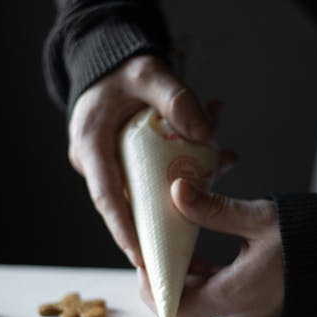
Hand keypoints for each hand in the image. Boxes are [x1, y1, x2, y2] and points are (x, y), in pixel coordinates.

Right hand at [68, 54, 213, 265]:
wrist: (111, 60)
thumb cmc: (121, 66)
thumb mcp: (147, 73)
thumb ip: (175, 98)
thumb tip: (205, 134)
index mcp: (91, 144)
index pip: (107, 196)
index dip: (124, 229)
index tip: (140, 257)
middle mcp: (97, 160)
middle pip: (131, 202)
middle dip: (166, 219)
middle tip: (194, 240)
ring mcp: (113, 164)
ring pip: (151, 187)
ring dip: (188, 182)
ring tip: (225, 161)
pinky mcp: (130, 162)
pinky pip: (158, 174)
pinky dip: (189, 166)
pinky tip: (221, 153)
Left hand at [137, 178, 284, 316]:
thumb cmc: (311, 236)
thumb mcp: (260, 218)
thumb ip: (214, 209)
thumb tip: (176, 191)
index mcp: (235, 296)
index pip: (175, 312)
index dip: (152, 290)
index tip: (144, 258)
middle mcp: (238, 312)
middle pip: (182, 304)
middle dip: (161, 275)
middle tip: (150, 242)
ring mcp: (246, 310)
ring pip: (197, 297)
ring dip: (179, 272)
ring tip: (167, 238)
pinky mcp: (253, 301)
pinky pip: (215, 292)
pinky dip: (200, 273)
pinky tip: (190, 245)